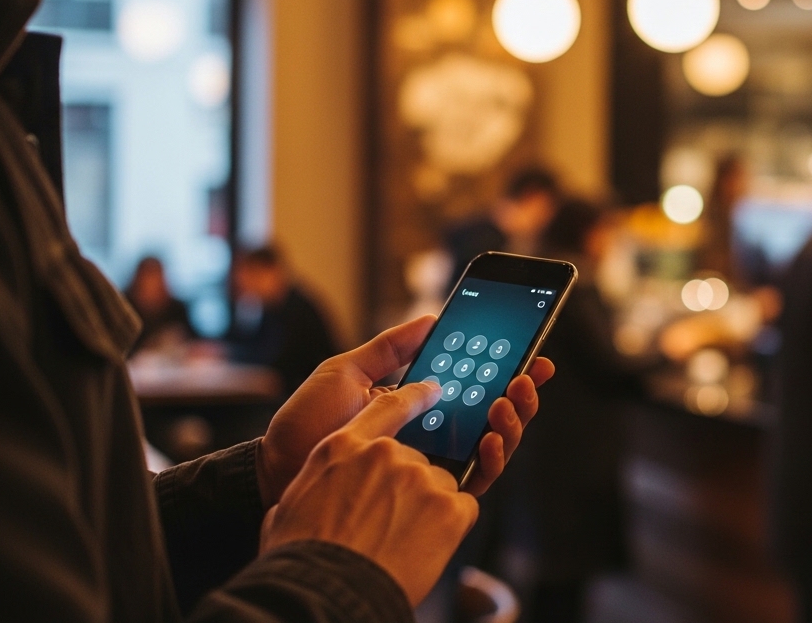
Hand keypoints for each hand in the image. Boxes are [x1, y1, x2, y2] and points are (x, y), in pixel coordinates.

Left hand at [257, 316, 554, 505]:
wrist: (279, 467)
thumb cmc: (308, 421)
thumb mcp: (348, 370)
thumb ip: (391, 348)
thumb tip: (432, 318)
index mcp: (420, 400)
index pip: (476, 383)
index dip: (509, 368)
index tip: (532, 351)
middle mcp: (436, 432)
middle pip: (496, 413)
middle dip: (521, 392)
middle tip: (527, 375)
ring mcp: (435, 462)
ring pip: (495, 444)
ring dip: (513, 421)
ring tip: (507, 401)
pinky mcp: (431, 493)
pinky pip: (477, 479)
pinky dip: (492, 457)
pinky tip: (489, 437)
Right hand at [260, 383, 474, 605]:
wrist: (326, 592)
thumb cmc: (300, 557)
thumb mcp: (288, 508)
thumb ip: (309, 488)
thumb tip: (296, 498)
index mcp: (343, 447)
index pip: (387, 407)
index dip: (413, 398)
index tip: (432, 391)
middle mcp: (384, 455)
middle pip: (415, 460)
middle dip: (409, 488)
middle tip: (391, 523)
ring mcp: (420, 479)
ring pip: (439, 485)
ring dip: (429, 509)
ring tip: (403, 541)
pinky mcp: (448, 508)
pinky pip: (462, 509)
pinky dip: (451, 527)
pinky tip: (424, 548)